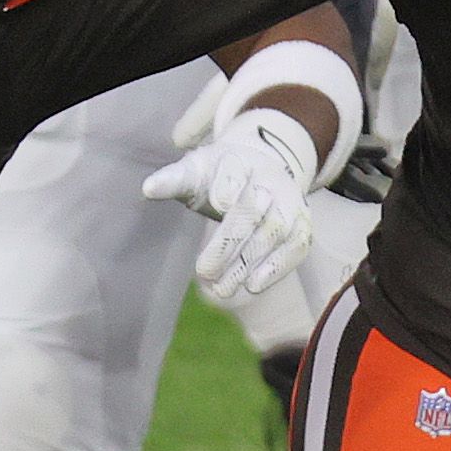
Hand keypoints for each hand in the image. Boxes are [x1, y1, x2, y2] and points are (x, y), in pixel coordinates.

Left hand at [143, 102, 323, 299]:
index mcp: (238, 161)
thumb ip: (173, 180)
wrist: (261, 169)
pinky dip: (277, 267)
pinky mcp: (301, 225)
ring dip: (250, 262)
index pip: (233, 175)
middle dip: (229, 243)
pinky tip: (254, 286)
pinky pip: (296, 246)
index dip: (226, 190)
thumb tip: (148, 188)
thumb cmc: (219, 176)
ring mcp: (289, 203)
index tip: (217, 206)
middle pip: (253, 211)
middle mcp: (269, 180)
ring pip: (275, 231)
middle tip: (204, 273)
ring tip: (222, 289)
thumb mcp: (195, 171)